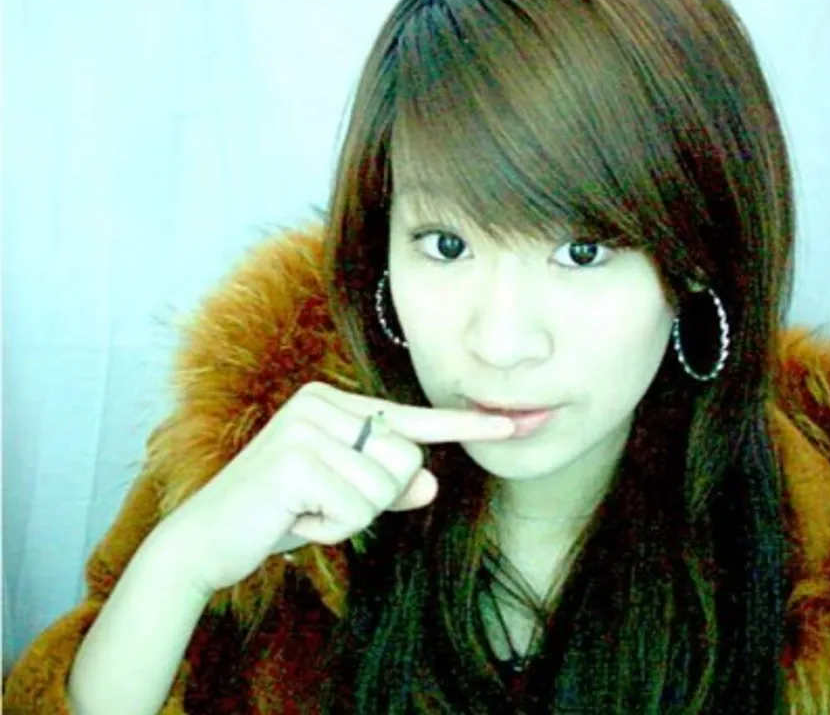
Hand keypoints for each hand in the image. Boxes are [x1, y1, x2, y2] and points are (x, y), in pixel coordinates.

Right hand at [155, 382, 514, 593]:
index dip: (464, 426)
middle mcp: (320, 404)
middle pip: (407, 461)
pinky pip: (357, 509)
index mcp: (332, 402)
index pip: (411, 418)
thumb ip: (388, 487)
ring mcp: (307, 428)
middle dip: (374, 499)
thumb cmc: (277, 513)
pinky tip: (295, 520)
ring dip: (349, 517)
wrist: (206, 540)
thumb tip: (431, 482)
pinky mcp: (297, 461)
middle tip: (322, 505)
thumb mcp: (341, 496)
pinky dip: (331, 529)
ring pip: (385, 488)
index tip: (511, 424)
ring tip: (306, 511)